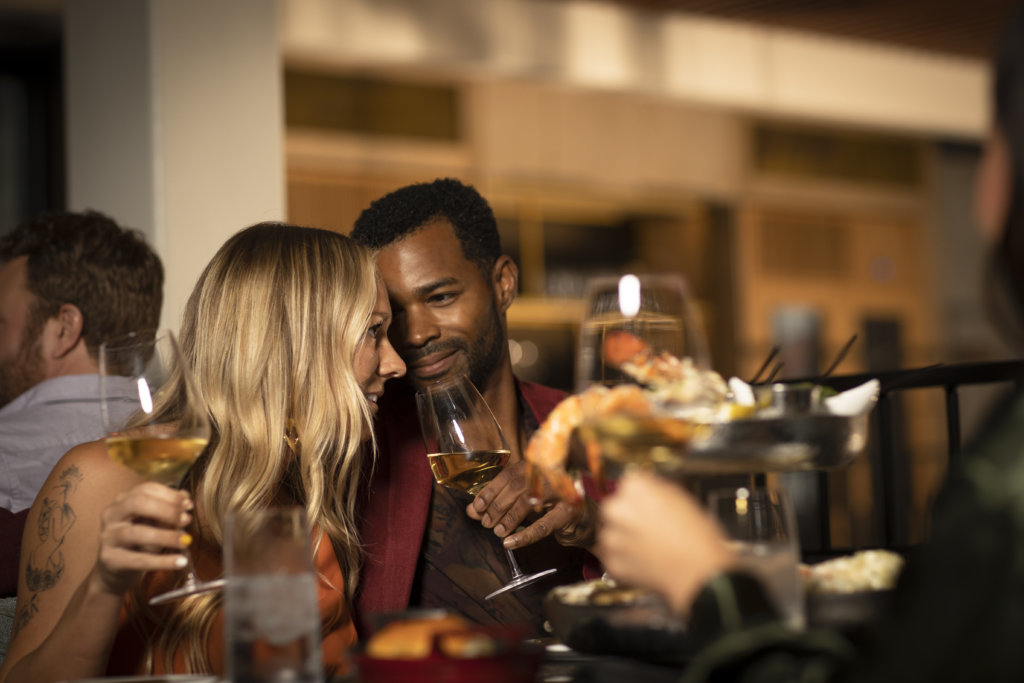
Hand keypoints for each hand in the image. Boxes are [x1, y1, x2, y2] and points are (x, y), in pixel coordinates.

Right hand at [94, 481, 193, 594]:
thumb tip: (185, 498)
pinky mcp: (110, 559)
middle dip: (165, 510)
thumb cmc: (140, 541)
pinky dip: (162, 561)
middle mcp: (112, 514)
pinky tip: (180, 562)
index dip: (169, 495)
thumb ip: (168, 511)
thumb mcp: (154, 523)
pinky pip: (138, 560)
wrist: (117, 569)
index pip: (146, 489)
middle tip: (187, 520)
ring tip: (185, 542)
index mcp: (123, 500)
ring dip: (166, 536)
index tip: (189, 504)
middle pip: (137, 503)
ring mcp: (108, 536)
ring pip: (137, 533)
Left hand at [465, 460, 594, 549]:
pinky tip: (510, 542)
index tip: (476, 507)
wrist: (587, 518)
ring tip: (498, 531)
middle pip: (516, 487)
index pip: (508, 475)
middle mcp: (549, 472)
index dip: (489, 491)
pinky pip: (543, 525)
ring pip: (527, 503)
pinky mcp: (569, 511)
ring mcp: (561, 490)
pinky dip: (524, 535)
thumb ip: (499, 503)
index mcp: (537, 465)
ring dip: (508, 519)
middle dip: (496, 506)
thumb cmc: (552, 506)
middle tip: (485, 521)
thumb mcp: (525, 501)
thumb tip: (472, 510)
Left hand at [596, 471, 734, 613]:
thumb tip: (648, 490)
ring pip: (612, 532)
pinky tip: (646, 561)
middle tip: (649, 528)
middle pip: (615, 507)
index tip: (649, 505)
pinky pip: (613, 556)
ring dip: (624, 538)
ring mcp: (612, 537)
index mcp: (635, 488)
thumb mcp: (682, 499)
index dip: (641, 496)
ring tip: (649, 547)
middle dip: (628, 516)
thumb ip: (658, 490)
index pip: (629, 484)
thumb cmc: (697, 538)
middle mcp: (617, 509)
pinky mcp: (611, 561)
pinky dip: (625, 559)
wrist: (698, 574)